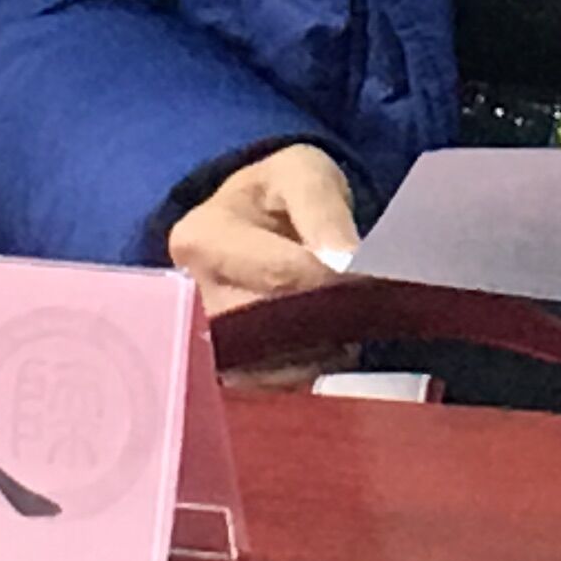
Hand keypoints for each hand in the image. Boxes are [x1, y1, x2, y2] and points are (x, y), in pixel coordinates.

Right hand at [164, 145, 358, 372]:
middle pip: (270, 323)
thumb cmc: (277, 195)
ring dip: (317, 353)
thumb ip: (322, 210)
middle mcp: (190, 296)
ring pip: (268, 365)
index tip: (369, 282)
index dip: (330, 280)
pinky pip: (268, 386)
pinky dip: (305, 373)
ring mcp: (202, 339)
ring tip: (349, 330)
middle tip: (367, 312)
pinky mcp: (221, 369)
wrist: (257, 222)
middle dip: (324, 319)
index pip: (277, 273)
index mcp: (202, 238)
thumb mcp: (302, 173)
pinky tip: (330, 351)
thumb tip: (343, 259)